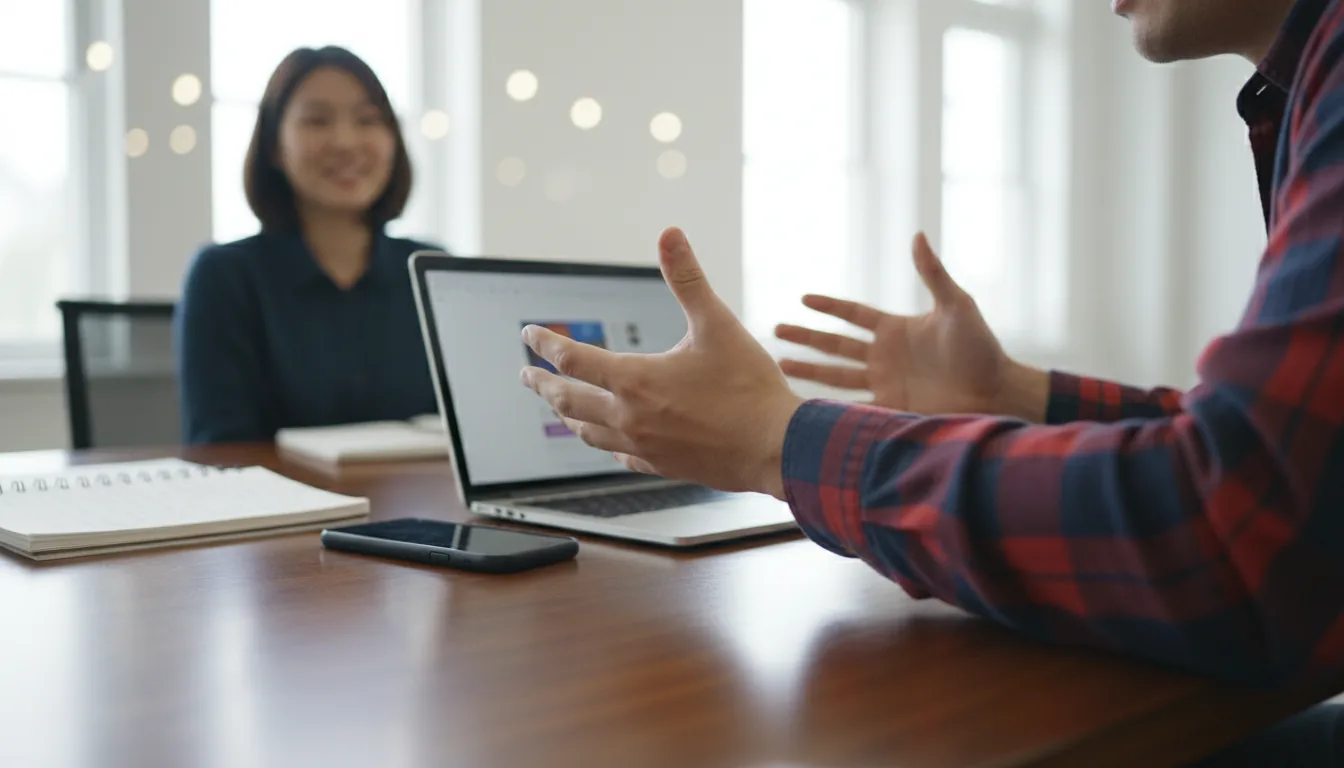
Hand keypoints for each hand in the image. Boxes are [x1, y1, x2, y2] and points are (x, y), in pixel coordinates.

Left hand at [520, 227, 803, 499]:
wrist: (776, 448)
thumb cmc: (749, 388)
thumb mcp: (717, 323)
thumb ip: (688, 279)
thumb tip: (670, 235)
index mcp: (636, 380)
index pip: (571, 359)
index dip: (545, 344)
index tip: (529, 335)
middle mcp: (630, 417)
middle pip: (567, 400)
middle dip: (541, 385)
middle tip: (526, 376)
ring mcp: (643, 446)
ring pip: (587, 432)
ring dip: (566, 415)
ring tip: (558, 405)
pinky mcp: (662, 467)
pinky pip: (619, 455)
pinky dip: (604, 442)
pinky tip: (609, 439)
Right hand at [774, 233, 1047, 420]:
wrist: (994, 392)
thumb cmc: (981, 347)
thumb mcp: (957, 306)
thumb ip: (933, 274)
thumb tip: (917, 235)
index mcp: (896, 329)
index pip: (854, 314)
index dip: (829, 307)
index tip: (803, 299)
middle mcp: (885, 355)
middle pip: (835, 344)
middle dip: (806, 337)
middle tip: (775, 330)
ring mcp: (885, 383)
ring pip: (835, 375)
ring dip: (808, 369)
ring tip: (779, 364)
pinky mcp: (890, 409)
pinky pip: (853, 406)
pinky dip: (831, 405)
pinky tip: (806, 404)